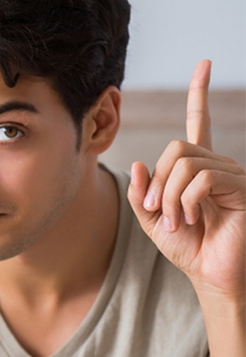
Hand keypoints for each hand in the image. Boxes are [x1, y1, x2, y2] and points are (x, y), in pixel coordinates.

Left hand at [127, 60, 245, 304]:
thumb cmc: (187, 247)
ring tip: (176, 221)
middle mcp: (216, 164)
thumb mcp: (153, 220)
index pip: (197, 123)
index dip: (199, 94)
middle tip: (158, 211)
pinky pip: (202, 178)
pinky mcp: (241, 188)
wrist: (211, 274)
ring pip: (185, 162)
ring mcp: (231, 174)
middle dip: (158, 182)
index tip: (204, 64)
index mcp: (196, 167)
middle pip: (175, 148)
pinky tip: (189, 220)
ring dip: (170, 196)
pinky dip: (185, 201)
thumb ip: (142, 194)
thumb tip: (138, 163)